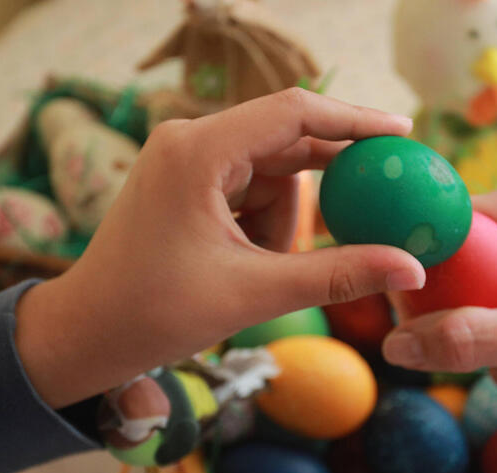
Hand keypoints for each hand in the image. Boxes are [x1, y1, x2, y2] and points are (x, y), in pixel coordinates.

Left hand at [17, 89, 424, 407]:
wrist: (86, 335)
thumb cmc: (154, 314)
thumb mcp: (255, 294)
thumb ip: (339, 274)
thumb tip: (410, 266)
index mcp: (197, 151)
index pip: (294, 113)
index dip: (354, 120)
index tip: (402, 134)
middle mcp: (189, 141)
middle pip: (286, 148)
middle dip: (314, 197)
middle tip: (365, 215)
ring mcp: (185, 160)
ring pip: (271, 178)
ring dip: (279, 228)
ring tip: (253, 274)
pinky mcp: (186, 182)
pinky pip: (248, 193)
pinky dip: (260, 230)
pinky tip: (242, 265)